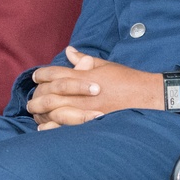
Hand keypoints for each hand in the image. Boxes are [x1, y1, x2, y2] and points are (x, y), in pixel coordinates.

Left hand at [27, 47, 176, 130]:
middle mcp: (82, 93)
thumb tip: (69, 51)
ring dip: (42, 113)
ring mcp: (86, 109)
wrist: (149, 98)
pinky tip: (44, 129)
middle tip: (30, 101)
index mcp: (84, 76)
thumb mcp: (104, 65)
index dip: (42, 74)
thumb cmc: (127, 80)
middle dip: (37, 97)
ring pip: (55, 111)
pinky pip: (67, 127)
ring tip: (34, 114)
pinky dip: (53, 128)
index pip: (55, 73)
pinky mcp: (91, 123)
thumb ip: (84, 60)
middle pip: (50, 94)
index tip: (35, 77)